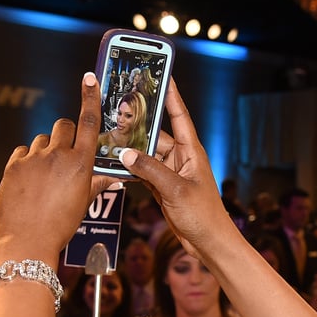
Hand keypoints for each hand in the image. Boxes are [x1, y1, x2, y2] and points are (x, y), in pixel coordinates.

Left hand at [0, 72, 104, 262]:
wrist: (28, 242)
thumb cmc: (60, 227)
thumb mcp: (83, 205)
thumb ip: (96, 184)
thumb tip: (111, 177)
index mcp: (81, 164)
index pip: (88, 122)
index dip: (90, 98)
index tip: (89, 79)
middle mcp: (57, 156)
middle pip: (64, 126)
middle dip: (66, 134)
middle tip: (65, 152)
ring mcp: (33, 159)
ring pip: (42, 140)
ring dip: (46, 150)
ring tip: (46, 175)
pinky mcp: (13, 166)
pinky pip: (22, 152)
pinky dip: (27, 160)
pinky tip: (29, 179)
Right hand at [114, 79, 235, 257]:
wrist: (208, 243)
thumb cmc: (203, 215)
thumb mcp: (175, 190)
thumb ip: (150, 170)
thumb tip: (125, 152)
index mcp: (191, 151)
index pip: (179, 115)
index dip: (170, 93)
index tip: (160, 72)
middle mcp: (181, 158)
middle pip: (156, 133)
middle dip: (138, 122)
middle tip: (116, 106)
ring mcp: (171, 172)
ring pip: (145, 153)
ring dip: (129, 147)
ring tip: (107, 133)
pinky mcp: (162, 187)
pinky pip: (142, 171)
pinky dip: (129, 168)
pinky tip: (113, 162)